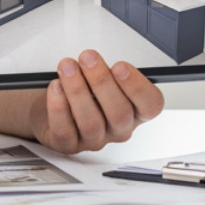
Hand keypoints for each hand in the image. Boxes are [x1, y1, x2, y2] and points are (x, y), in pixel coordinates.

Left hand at [26, 50, 164, 153]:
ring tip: (68, 68)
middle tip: (88, 58)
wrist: (54, 104)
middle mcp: (118, 128)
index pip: (150, 105)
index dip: (137, 87)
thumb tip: (98, 60)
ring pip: (91, 123)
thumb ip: (108, 70)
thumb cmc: (85, 88)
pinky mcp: (69, 145)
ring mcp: (95, 140)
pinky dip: (59, 107)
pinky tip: (56, 87)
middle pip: (119, 114)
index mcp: (136, 110)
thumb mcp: (103, 75)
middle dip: (102, 82)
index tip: (120, 66)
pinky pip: (65, 131)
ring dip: (77, 90)